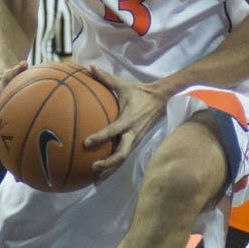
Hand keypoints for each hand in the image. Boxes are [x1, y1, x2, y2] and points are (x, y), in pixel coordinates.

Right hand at [0, 61, 28, 168]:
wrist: (6, 87)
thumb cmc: (10, 79)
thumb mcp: (11, 73)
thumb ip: (15, 69)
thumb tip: (23, 62)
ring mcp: (2, 132)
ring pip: (3, 151)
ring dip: (9, 164)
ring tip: (19, 179)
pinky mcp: (11, 136)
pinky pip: (16, 149)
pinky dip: (24, 160)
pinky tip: (37, 172)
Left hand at [84, 65, 167, 182]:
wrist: (161, 99)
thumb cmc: (140, 91)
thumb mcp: (123, 84)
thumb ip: (105, 78)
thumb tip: (89, 67)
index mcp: (128, 120)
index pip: (112, 131)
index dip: (100, 137)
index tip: (86, 142)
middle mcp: (132, 133)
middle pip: (121, 154)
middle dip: (107, 163)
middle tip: (92, 168)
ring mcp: (135, 140)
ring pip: (122, 160)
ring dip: (110, 170)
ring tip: (95, 180)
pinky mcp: (136, 143)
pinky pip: (124, 158)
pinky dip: (114, 167)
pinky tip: (102, 175)